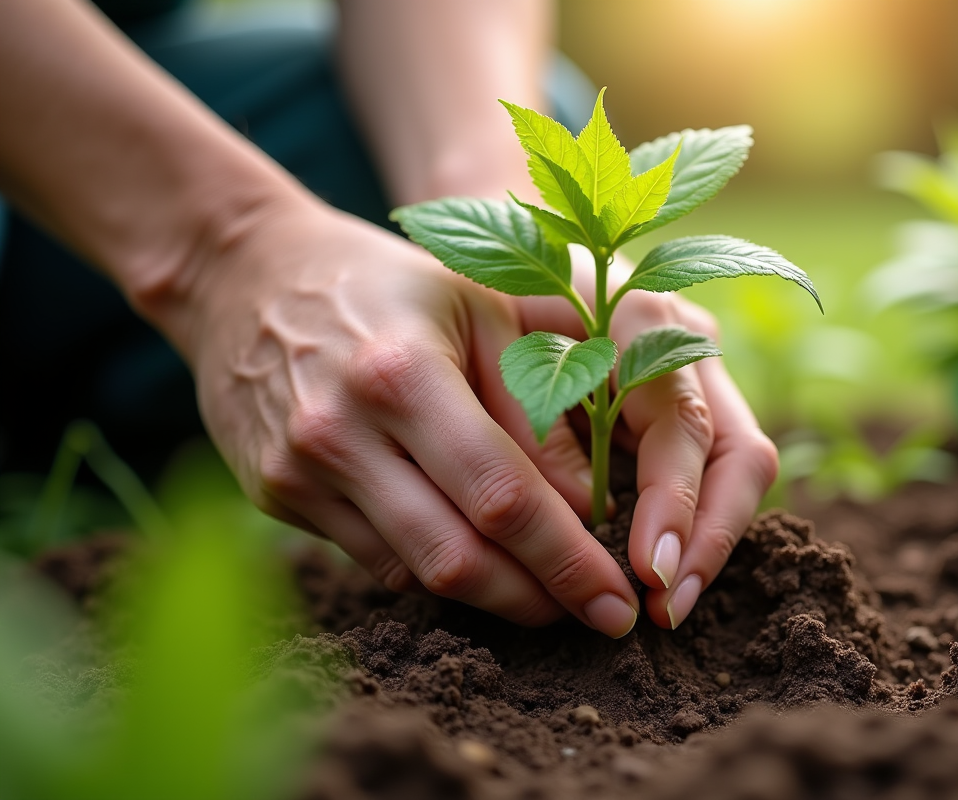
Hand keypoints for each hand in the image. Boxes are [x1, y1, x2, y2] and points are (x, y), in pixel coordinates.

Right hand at [180, 201, 640, 636]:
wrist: (244, 275)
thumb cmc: (387, 283)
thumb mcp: (480, 307)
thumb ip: (537, 405)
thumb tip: (589, 506)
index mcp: (402, 373)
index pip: (500, 496)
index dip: (565, 560)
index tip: (614, 600)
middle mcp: (341, 432)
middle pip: (455, 556)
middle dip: (537, 599)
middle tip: (596, 615)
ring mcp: (299, 471)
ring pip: (414, 573)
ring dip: (492, 597)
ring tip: (549, 594)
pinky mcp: (275, 495)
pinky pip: (375, 559)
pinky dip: (435, 571)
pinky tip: (477, 558)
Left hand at [514, 251, 779, 629]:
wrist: (501, 244)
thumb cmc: (491, 295)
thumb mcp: (503, 355)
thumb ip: (541, 429)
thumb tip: (587, 523)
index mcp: (646, 317)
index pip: (685, 423)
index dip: (675, 502)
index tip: (650, 571)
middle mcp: (690, 346)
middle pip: (740, 453)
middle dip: (710, 539)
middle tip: (668, 608)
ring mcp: (697, 375)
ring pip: (737, 469)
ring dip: (706, 543)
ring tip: (668, 606)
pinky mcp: (681, 406)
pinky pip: (706, 474)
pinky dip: (685, 526)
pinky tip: (655, 572)